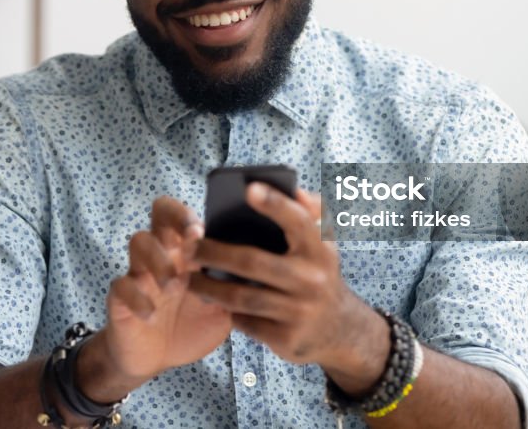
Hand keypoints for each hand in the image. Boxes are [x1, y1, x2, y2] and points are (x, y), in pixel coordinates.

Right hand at [101, 196, 232, 381]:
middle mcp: (163, 253)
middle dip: (173, 219)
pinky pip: (121, 285)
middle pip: (159, 213)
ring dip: (157, 259)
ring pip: (138, 241)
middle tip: (188, 240)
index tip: (201, 230)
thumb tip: (267, 269)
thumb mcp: (222, 306)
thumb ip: (236, 286)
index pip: (186, 213)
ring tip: (172, 285)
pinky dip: (137, 297)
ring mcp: (139, 272)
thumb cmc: (193, 323)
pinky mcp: (121, 297)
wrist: (157, 358)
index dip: (190, 214)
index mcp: (188, 250)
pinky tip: (150, 314)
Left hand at [188, 183, 386, 384]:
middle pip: (252, 262)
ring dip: (208, 286)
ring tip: (188, 277)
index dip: (275, 204)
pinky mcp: (285, 338)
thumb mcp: (323, 244)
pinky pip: (244, 321)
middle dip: (214, 253)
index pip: (299, 221)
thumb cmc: (318, 273)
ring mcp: (299, 311)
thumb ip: (311, 213)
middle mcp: (312, 280)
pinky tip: (212, 301)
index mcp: (320, 250)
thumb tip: (295, 191)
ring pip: (241, 297)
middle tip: (188, 247)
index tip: (249, 188)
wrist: (339, 331)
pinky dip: (226, 310)